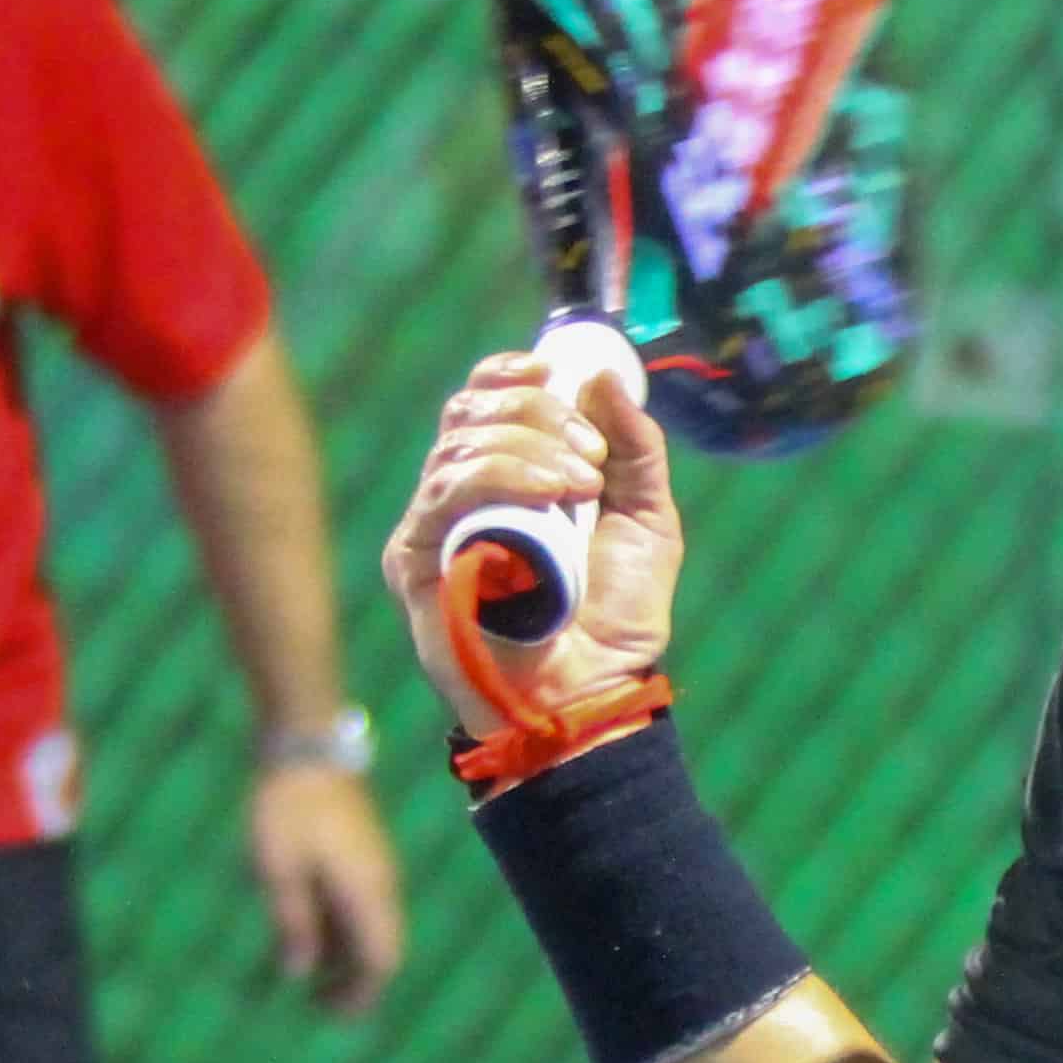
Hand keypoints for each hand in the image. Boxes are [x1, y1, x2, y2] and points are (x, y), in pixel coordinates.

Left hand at [243, 766, 405, 1014]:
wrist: (306, 743)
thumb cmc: (287, 807)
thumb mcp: (278, 870)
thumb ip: (292, 923)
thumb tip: (297, 973)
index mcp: (367, 893)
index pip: (382, 961)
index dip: (361, 996)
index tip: (331, 1018)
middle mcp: (381, 885)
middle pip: (383, 949)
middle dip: (355, 983)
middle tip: (317, 1006)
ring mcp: (375, 866)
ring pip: (373, 927)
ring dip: (347, 956)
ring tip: (308, 975)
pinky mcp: (363, 851)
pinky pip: (362, 905)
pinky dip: (342, 929)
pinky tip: (309, 932)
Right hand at [380, 337, 683, 737]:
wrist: (593, 689)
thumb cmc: (617, 616)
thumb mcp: (647, 518)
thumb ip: (636, 447)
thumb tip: (603, 375)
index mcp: (509, 478)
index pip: (483, 400)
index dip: (510, 375)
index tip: (553, 372)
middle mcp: (462, 496)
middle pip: (469, 411)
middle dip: (536, 412)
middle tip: (592, 456)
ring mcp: (434, 527)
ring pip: (458, 445)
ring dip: (529, 447)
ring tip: (581, 485)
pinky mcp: (414, 560)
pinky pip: (443, 492)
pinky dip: (500, 477)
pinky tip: (549, 497)